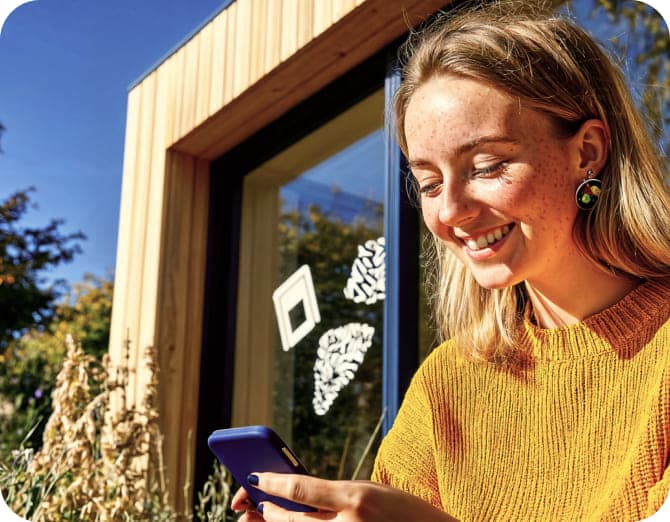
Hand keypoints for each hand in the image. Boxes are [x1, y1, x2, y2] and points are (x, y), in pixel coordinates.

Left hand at [231, 472, 457, 521]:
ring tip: (269, 517)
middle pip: (291, 520)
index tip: (254, 476)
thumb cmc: (407, 513)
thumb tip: (300, 494)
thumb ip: (338, 494)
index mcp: (357, 498)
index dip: (271, 482)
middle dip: (269, 510)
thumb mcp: (374, 491)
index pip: (300, 488)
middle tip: (258, 502)